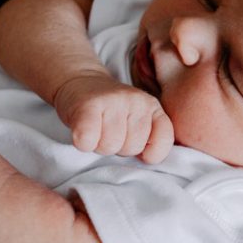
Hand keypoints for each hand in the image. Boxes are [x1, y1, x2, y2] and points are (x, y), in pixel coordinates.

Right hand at [53, 71, 172, 163]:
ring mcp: (112, 100)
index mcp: (152, 107)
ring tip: (96, 130)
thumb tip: (147, 159)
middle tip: (108, 132)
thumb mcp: (138, 122)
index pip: (163, 140)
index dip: (147, 151)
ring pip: (110, 146)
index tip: (132, 142)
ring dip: (99, 145)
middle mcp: (136, 100)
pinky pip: (88, 140)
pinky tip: (82, 132)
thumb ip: (150, 139)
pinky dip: (84, 143)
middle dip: (118, 148)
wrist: (80, 83)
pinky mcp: (87, 105)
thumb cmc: (110, 113)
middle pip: (132, 147)